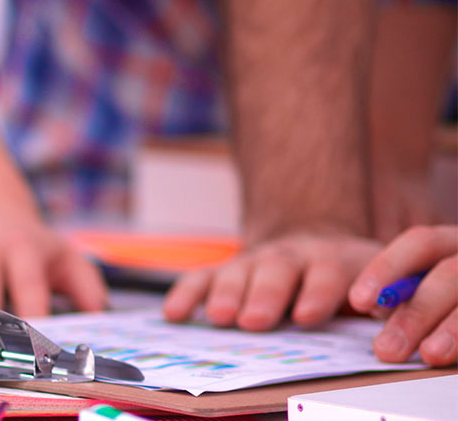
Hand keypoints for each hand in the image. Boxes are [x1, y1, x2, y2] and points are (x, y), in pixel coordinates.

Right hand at [163, 231, 379, 330]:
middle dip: (264, 295)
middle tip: (253, 320)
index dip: (317, 293)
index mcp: (332, 260)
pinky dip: (186, 294)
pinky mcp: (224, 270)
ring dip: (226, 295)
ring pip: (238, 272)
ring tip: (219, 317)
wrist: (313, 240)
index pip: (327, 273)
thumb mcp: (373, 279)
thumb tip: (386, 313)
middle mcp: (290, 257)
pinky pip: (200, 278)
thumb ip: (380, 298)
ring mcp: (253, 262)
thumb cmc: (348, 276)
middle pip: (276, 271)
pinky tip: (174, 314)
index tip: (307, 316)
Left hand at [347, 225, 457, 365]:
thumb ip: (404, 294)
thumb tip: (374, 306)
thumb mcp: (427, 289)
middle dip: (416, 313)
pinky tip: (454, 357)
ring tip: (429, 355)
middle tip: (387, 349)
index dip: (388, 268)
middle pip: (450, 275)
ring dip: (453, 329)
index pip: (421, 243)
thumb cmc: (445, 300)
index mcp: (454, 243)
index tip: (359, 300)